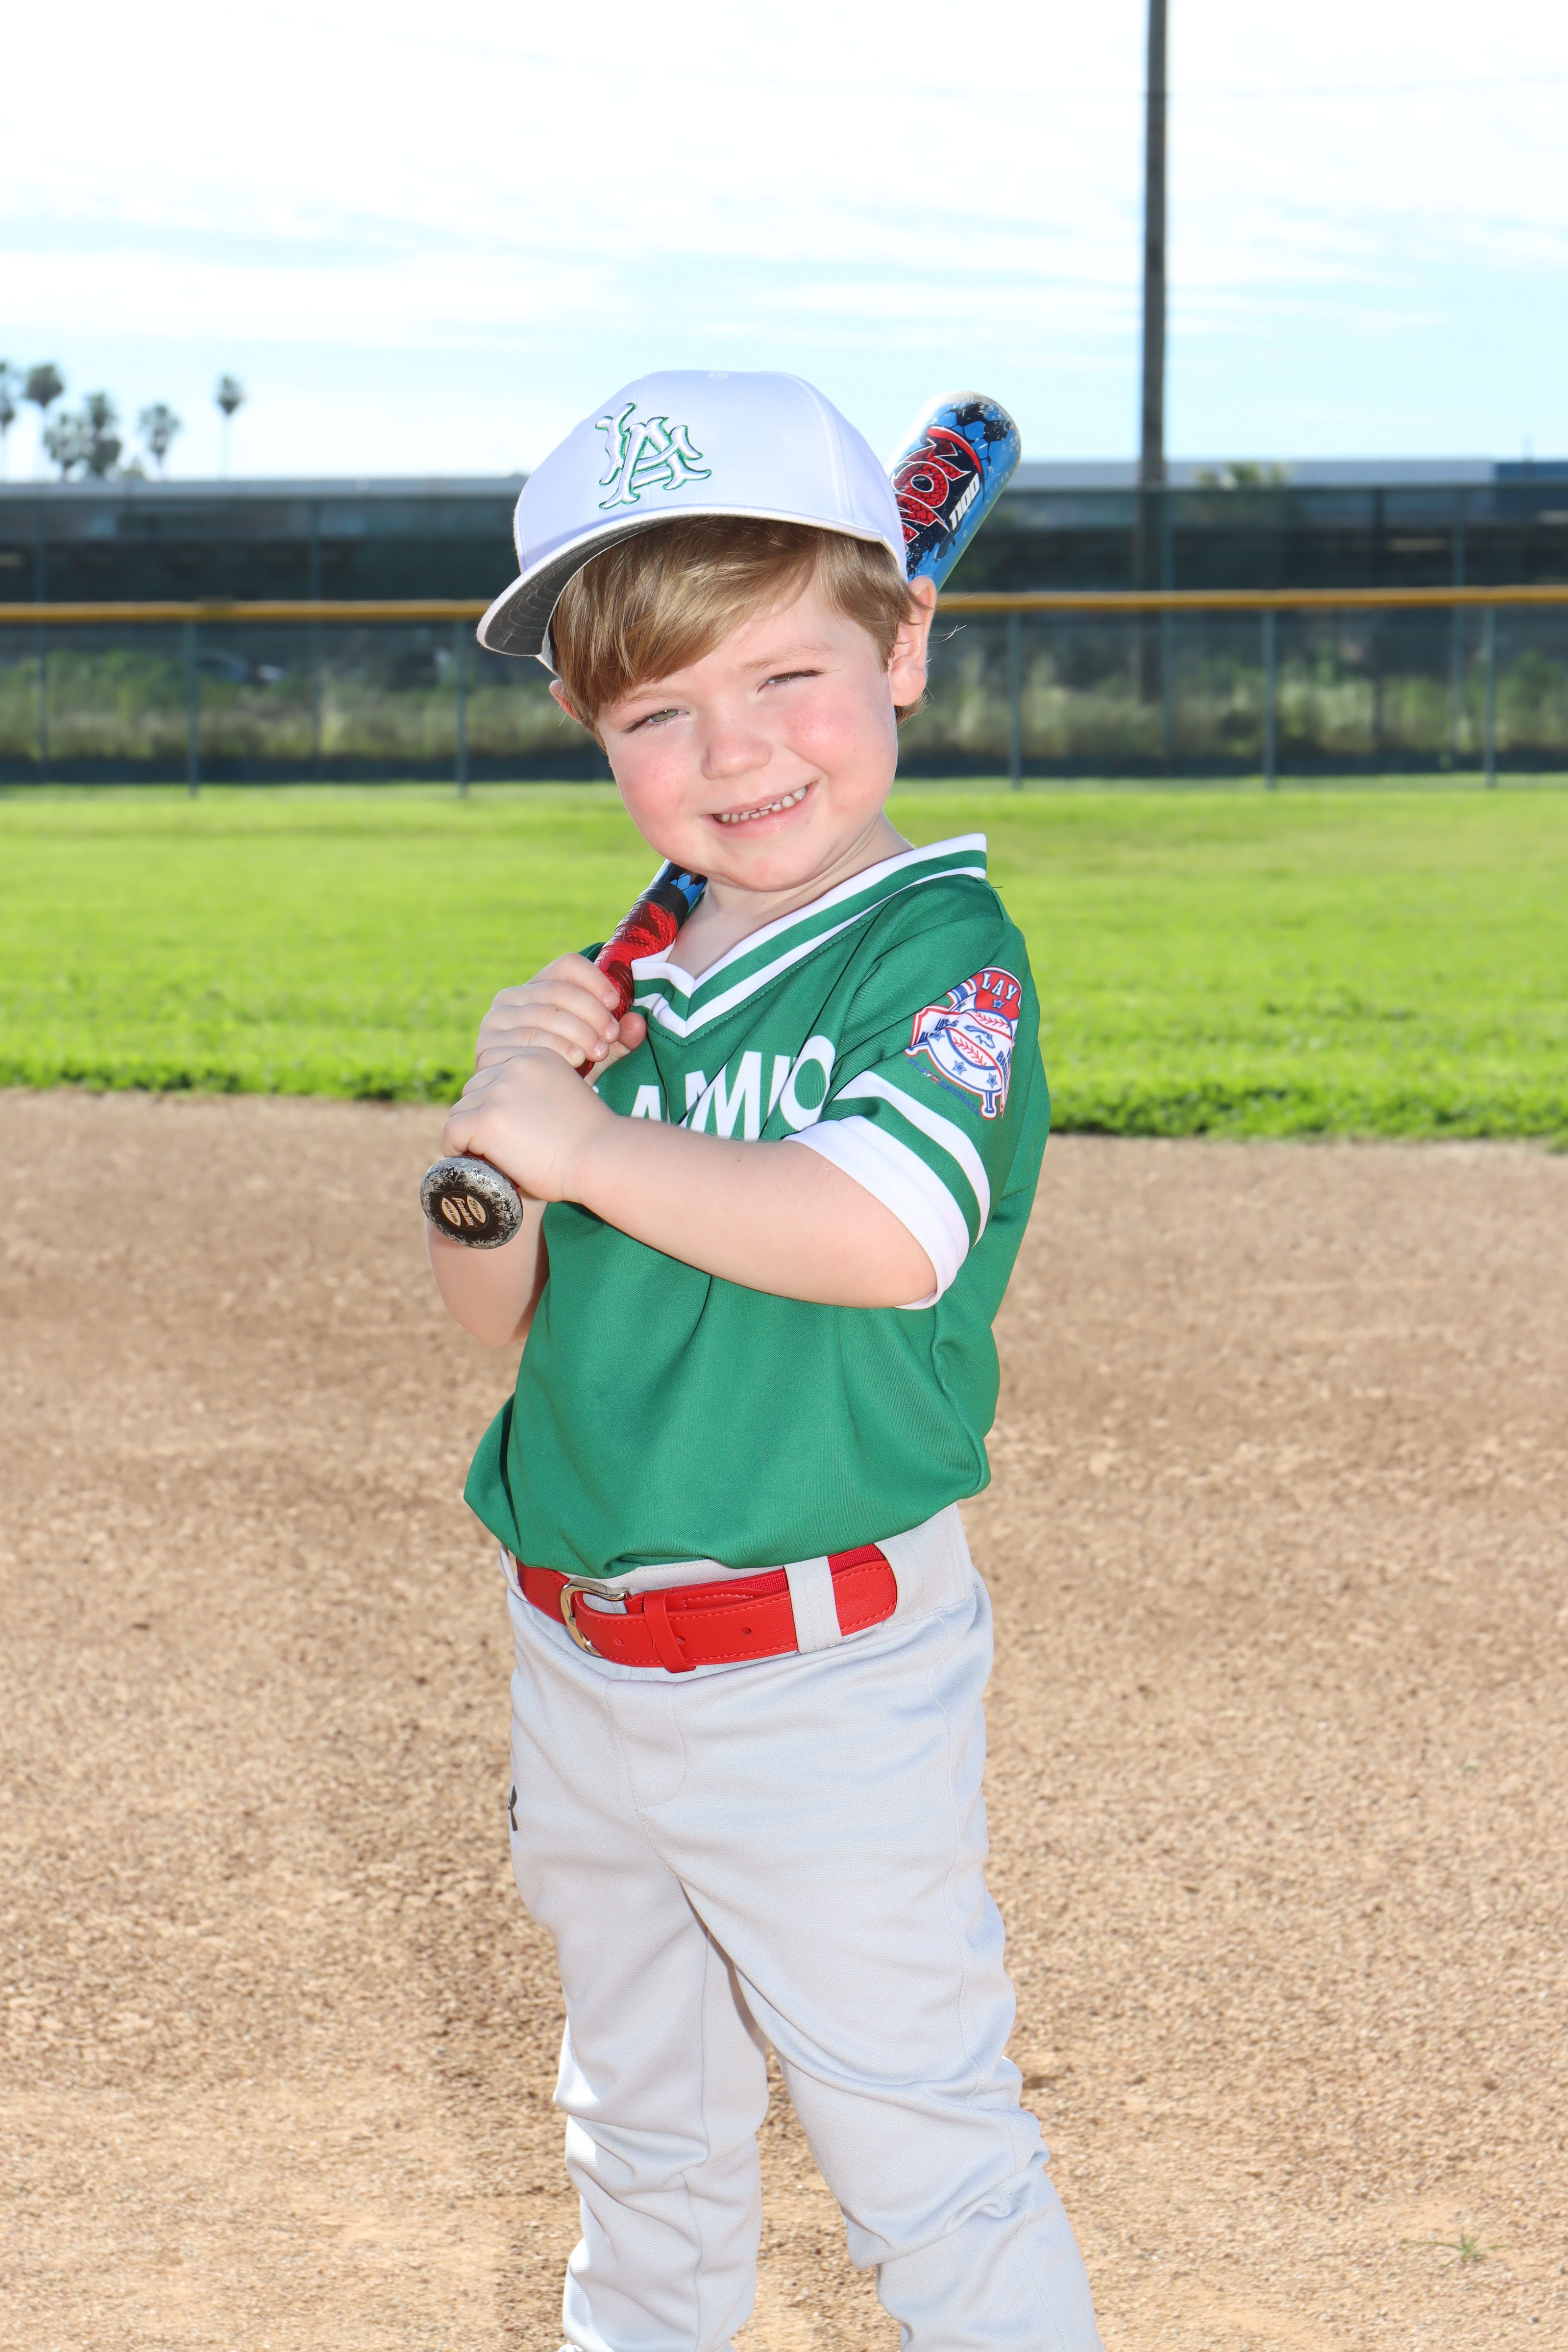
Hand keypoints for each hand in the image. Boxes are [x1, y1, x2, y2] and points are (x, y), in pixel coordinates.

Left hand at [441, 1048, 612, 1203]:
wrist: (600, 1157)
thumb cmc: (591, 1141)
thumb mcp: (566, 1099)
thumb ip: (539, 1094)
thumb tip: (514, 1114)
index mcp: (536, 1057)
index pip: (493, 1067)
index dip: (491, 1096)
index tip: (501, 1122)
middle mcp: (515, 1066)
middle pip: (474, 1088)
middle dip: (479, 1115)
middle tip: (493, 1144)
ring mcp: (499, 1091)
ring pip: (461, 1110)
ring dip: (468, 1132)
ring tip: (484, 1154)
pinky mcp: (487, 1118)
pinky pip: (452, 1131)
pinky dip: (453, 1146)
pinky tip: (465, 1158)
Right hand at [476, 954, 647, 1074]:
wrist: (532, 1110)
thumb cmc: (570, 1072)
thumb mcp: (599, 1049)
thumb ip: (620, 1036)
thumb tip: (638, 1023)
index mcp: (537, 987)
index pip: (566, 966)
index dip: (594, 980)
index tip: (616, 1003)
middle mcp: (510, 998)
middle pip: (558, 991)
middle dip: (591, 1013)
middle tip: (610, 1036)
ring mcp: (495, 1023)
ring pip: (543, 1015)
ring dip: (577, 1032)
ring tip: (597, 1052)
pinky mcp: (488, 1048)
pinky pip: (526, 1041)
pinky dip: (555, 1050)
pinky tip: (574, 1063)